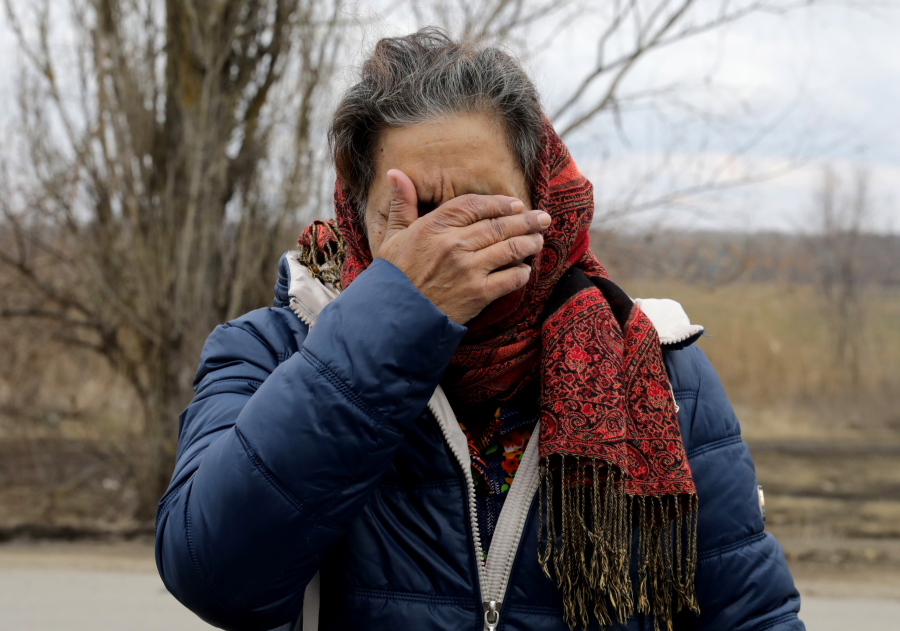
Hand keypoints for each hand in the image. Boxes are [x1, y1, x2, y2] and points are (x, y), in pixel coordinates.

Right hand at [376, 169, 550, 324]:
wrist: (394, 319)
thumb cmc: (393, 277)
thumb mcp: (391, 236)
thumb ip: (402, 204)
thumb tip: (395, 172)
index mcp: (434, 226)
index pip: (475, 205)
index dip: (499, 203)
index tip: (515, 204)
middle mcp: (455, 244)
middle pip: (499, 225)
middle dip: (526, 220)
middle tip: (542, 218)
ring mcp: (469, 269)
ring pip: (510, 249)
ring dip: (529, 243)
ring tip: (539, 239)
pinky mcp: (478, 294)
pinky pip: (509, 279)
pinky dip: (521, 273)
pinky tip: (525, 270)